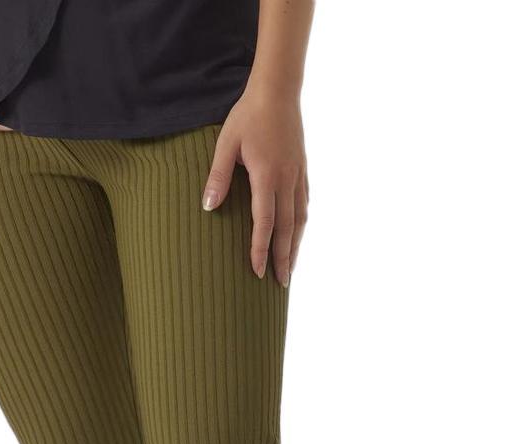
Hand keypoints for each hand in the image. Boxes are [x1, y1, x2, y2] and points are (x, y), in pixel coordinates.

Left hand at [202, 89, 308, 285]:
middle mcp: (287, 180)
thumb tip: (208, 207)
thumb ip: (218, 177)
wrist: (277, 90)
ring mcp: (297, 175)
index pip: (264, 223)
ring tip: (291, 268)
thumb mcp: (226, 145)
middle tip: (280, 283)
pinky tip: (297, 235)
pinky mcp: (302, 169)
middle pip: (286, 229)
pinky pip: (304, 205)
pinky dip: (300, 225)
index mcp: (267, 177)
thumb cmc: (247, 116)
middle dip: (283, 258)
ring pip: (299, 219)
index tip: (257, 271)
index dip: (261, 250)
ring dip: (295, 246)